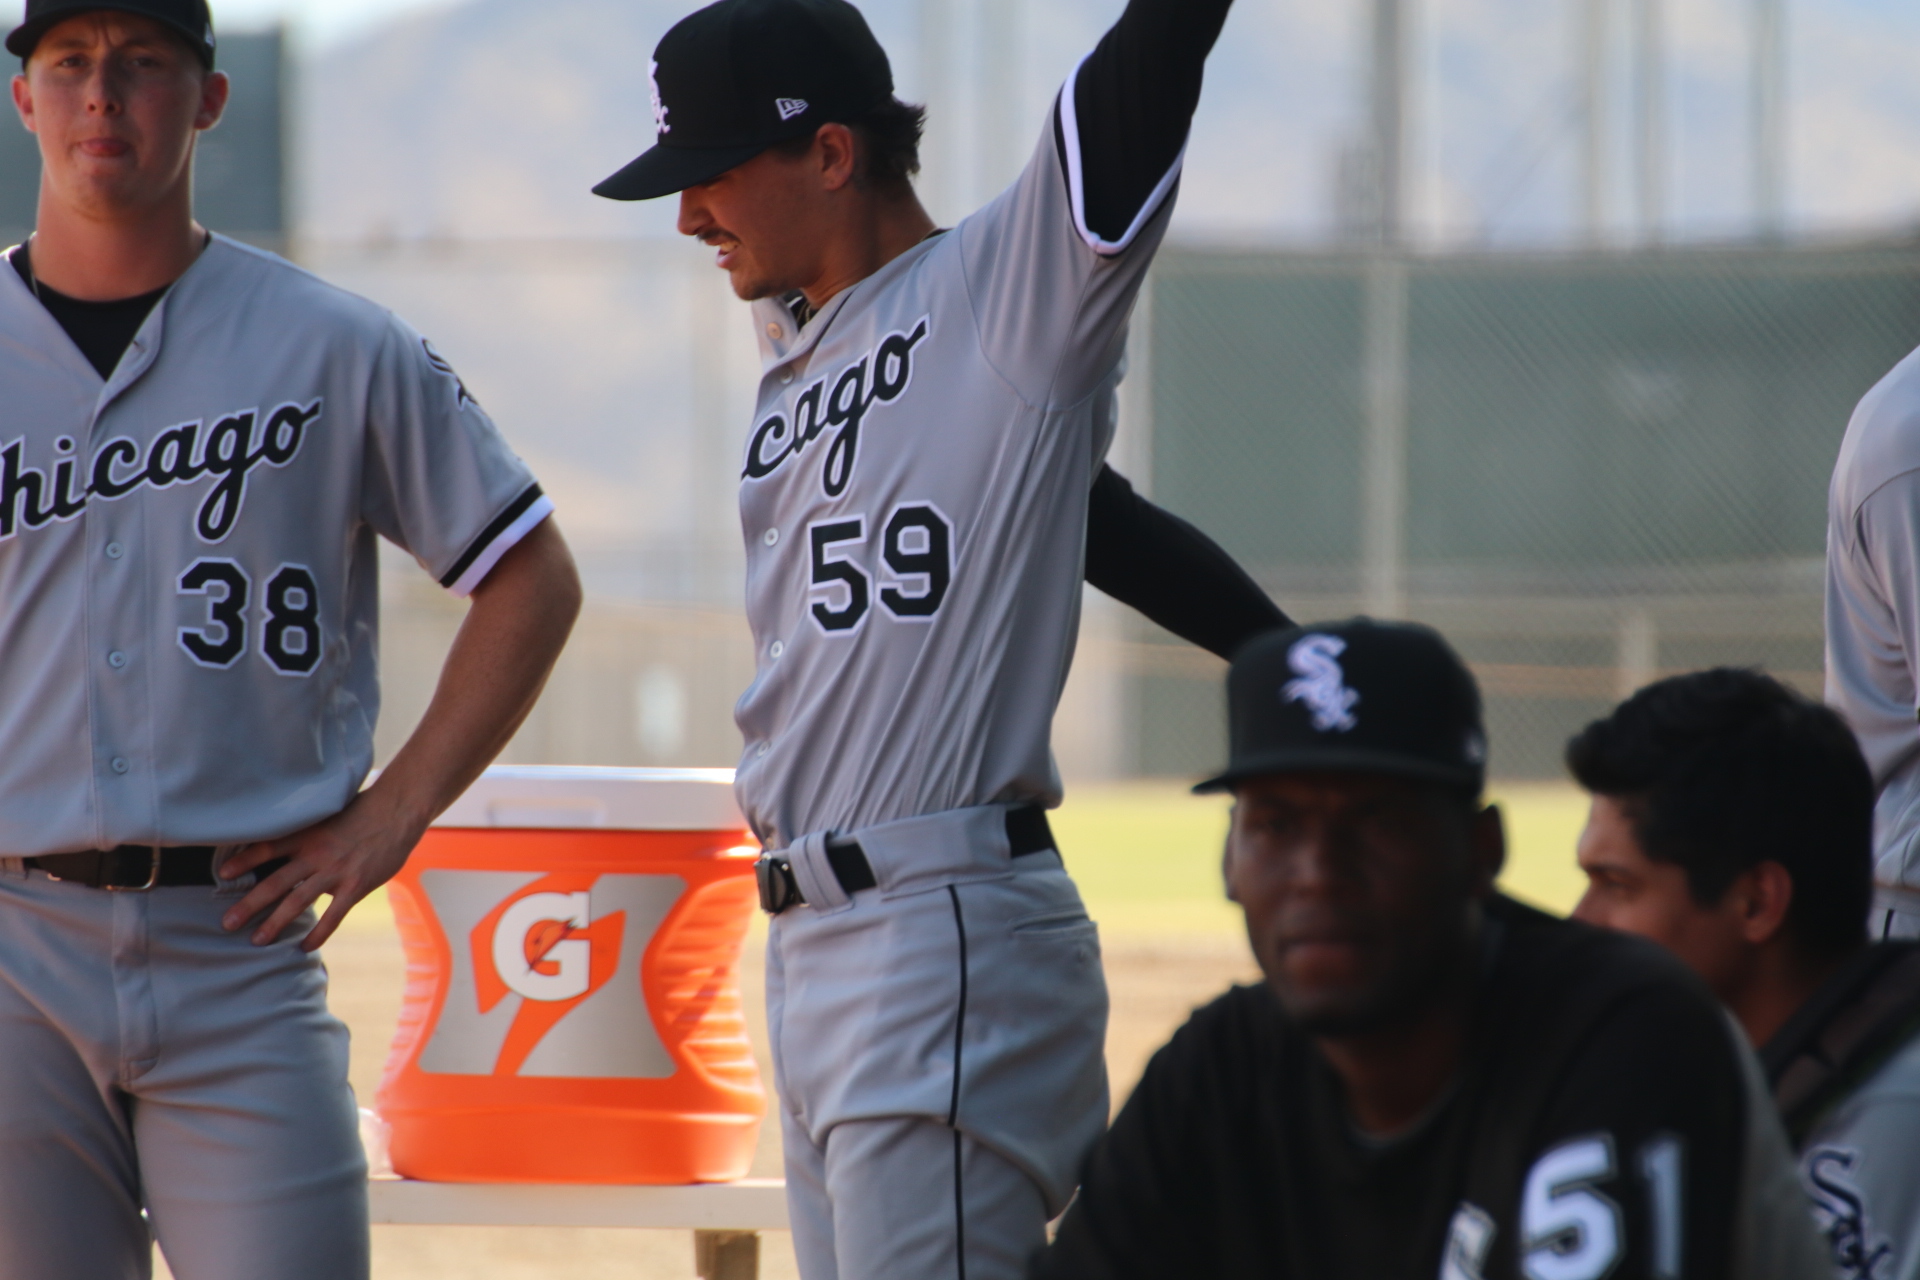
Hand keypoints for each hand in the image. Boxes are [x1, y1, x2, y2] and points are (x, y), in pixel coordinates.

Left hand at [220, 785, 426, 951]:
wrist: (398, 812)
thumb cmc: (364, 811)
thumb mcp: (329, 814)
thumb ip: (308, 832)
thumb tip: (287, 842)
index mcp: (307, 834)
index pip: (267, 848)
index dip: (244, 861)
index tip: (223, 874)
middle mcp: (316, 854)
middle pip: (275, 882)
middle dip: (249, 905)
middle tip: (227, 924)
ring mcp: (336, 871)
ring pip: (298, 901)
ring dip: (275, 923)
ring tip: (257, 940)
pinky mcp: (356, 886)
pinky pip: (333, 915)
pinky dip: (318, 933)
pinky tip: (304, 947)